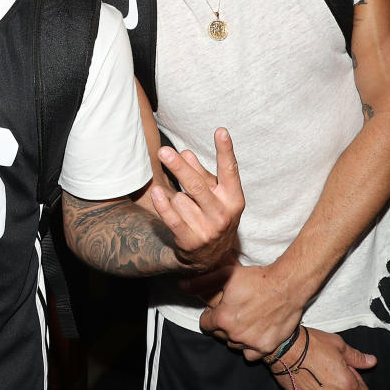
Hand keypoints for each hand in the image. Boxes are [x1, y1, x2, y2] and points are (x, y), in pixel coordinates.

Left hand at [149, 128, 243, 272]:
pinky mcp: (191, 241)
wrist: (210, 258)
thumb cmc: (212, 214)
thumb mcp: (214, 194)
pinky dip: (162, 204)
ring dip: (175, 197)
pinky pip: (172, 218)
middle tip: (163, 151)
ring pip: (180, 199)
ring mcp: (208, 229)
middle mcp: (224, 214)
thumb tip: (185, 153)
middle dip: (178, 167)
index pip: (230, 170)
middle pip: (197, 185)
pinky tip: (156, 193)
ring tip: (183, 206)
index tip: (220, 131)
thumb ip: (201, 173)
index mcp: (234, 198)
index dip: (226, 150)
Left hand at [197, 261, 302, 358]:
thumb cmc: (256, 279)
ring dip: (236, 335)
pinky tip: (254, 332)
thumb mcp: (225, 274)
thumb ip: (201, 283)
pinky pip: (251, 354)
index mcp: (222, 318)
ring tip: (245, 319)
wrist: (286, 286)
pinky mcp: (266, 348)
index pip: (205, 323)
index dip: (211, 314)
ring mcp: (251, 343)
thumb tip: (181, 287)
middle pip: (219, 335)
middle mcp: (235, 334)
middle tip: (234, 311)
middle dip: (223, 325)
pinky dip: (250, 346)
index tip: (220, 307)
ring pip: (234, 344)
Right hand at [266, 326, 374, 389]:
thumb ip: (357, 357)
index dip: (358, 386)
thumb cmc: (311, 343)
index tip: (349, 375)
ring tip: (319, 379)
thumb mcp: (338, 345)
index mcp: (346, 384)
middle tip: (333, 375)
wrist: (283, 346)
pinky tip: (308, 383)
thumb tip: (372, 362)